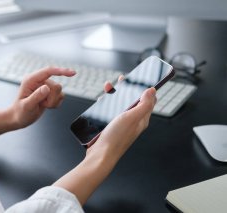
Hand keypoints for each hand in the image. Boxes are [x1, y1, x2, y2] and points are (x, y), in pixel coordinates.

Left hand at [9, 66, 75, 128]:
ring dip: (52, 102)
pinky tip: (46, 106)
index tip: (72, 73)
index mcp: (31, 80)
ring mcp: (45, 87)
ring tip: (42, 105)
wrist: (18, 118)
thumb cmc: (19, 112)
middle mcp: (39, 81)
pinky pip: (61, 96)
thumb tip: (46, 88)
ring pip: (59, 92)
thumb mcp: (26, 106)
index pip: (48, 71)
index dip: (61, 71)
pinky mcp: (49, 93)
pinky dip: (55, 104)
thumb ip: (36, 96)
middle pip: (56, 86)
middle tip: (41, 104)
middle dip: (51, 98)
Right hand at [53, 87, 155, 204]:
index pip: (148, 101)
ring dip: (116, 95)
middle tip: (122, 80)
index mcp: (141, 119)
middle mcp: (133, 122)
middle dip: (128, 89)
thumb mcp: (131, 118)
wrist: (100, 155)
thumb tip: (152, 91)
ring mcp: (121, 124)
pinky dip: (107, 104)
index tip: (141, 78)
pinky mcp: (110, 127)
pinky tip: (101, 102)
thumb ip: (143, 104)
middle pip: (133, 101)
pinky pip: (111, 112)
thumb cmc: (116, 139)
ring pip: (120, 105)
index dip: (146, 88)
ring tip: (108, 87)